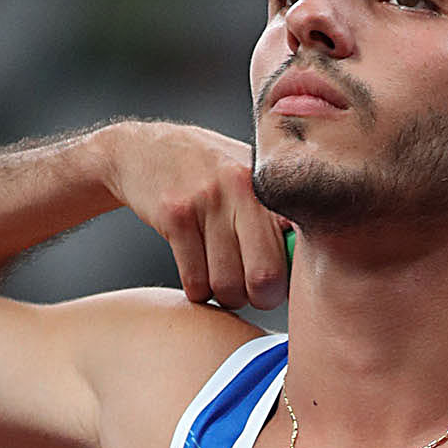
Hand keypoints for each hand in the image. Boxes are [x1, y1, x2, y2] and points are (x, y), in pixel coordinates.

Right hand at [98, 121, 289, 311]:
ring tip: (222, 281)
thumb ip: (278, 215)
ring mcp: (207, 200)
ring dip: (225, 296)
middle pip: (265, 276)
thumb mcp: (249, 177)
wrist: (140, 149)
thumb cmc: (206, 171)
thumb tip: (307, 264)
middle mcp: (242, 188)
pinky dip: (197, 291)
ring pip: (227, 284)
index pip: (299, 245)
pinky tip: (198, 275)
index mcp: (269, 184)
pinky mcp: (175, 216)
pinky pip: (195, 280)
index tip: (280, 281)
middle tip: (251, 293)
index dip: (292, 276)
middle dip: (260, 298)